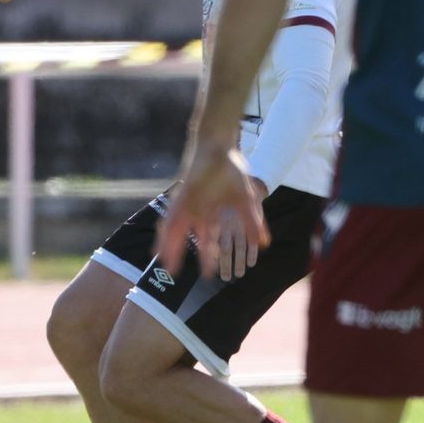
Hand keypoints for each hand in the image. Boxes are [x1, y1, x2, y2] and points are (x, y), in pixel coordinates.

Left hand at [157, 141, 268, 278]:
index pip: (208, 239)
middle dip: (182, 255)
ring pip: (175, 232)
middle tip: (174, 274)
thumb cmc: (232, 170)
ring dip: (170, 249)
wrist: (219, 148)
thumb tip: (264, 243)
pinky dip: (165, 234)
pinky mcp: (181, 199)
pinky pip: (170, 220)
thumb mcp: (245, 201)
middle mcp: (197, 211)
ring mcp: (187, 205)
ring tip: (166, 267)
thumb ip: (253, 222)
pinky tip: (159, 247)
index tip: (209, 274)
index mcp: (211, 212)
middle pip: (188, 238)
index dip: (208, 255)